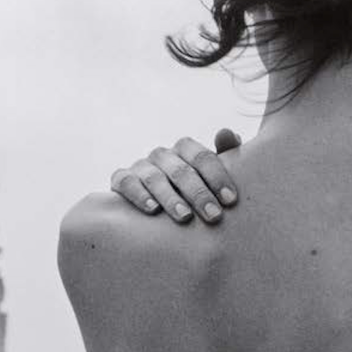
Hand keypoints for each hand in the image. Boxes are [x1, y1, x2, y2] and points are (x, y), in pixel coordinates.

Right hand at [110, 129, 241, 224]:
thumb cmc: (191, 193)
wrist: (152, 211)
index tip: (230, 200)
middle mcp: (162, 155)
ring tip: (185, 217)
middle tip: (214, 215)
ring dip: (171, 198)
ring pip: (155, 178)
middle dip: (199, 193)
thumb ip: (226, 157)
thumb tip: (227, 134)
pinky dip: (139, 195)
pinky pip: (127, 183)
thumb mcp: (209, 178)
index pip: (202, 157)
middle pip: (181, 170)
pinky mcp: (120, 179)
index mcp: (185, 150)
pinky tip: (153, 210)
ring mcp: (140, 166)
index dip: (217, 177)